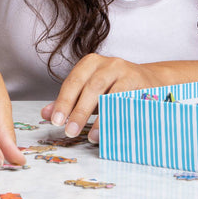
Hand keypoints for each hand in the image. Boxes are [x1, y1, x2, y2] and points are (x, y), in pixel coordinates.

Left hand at [40, 54, 162, 142]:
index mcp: (91, 63)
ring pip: (110, 94)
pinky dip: (117, 118)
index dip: (64, 101)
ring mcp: (127, 72)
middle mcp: (109, 64)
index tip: (56, 121)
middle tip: (69, 130)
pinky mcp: (142, 85)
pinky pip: (127, 102)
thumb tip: (46, 113)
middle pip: (91, 87)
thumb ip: (68, 101)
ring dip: (98, 117)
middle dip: (79, 110)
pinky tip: (110, 130)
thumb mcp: (89, 91)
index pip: (73, 81)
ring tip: (89, 135)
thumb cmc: (114, 88)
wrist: (151, 81)